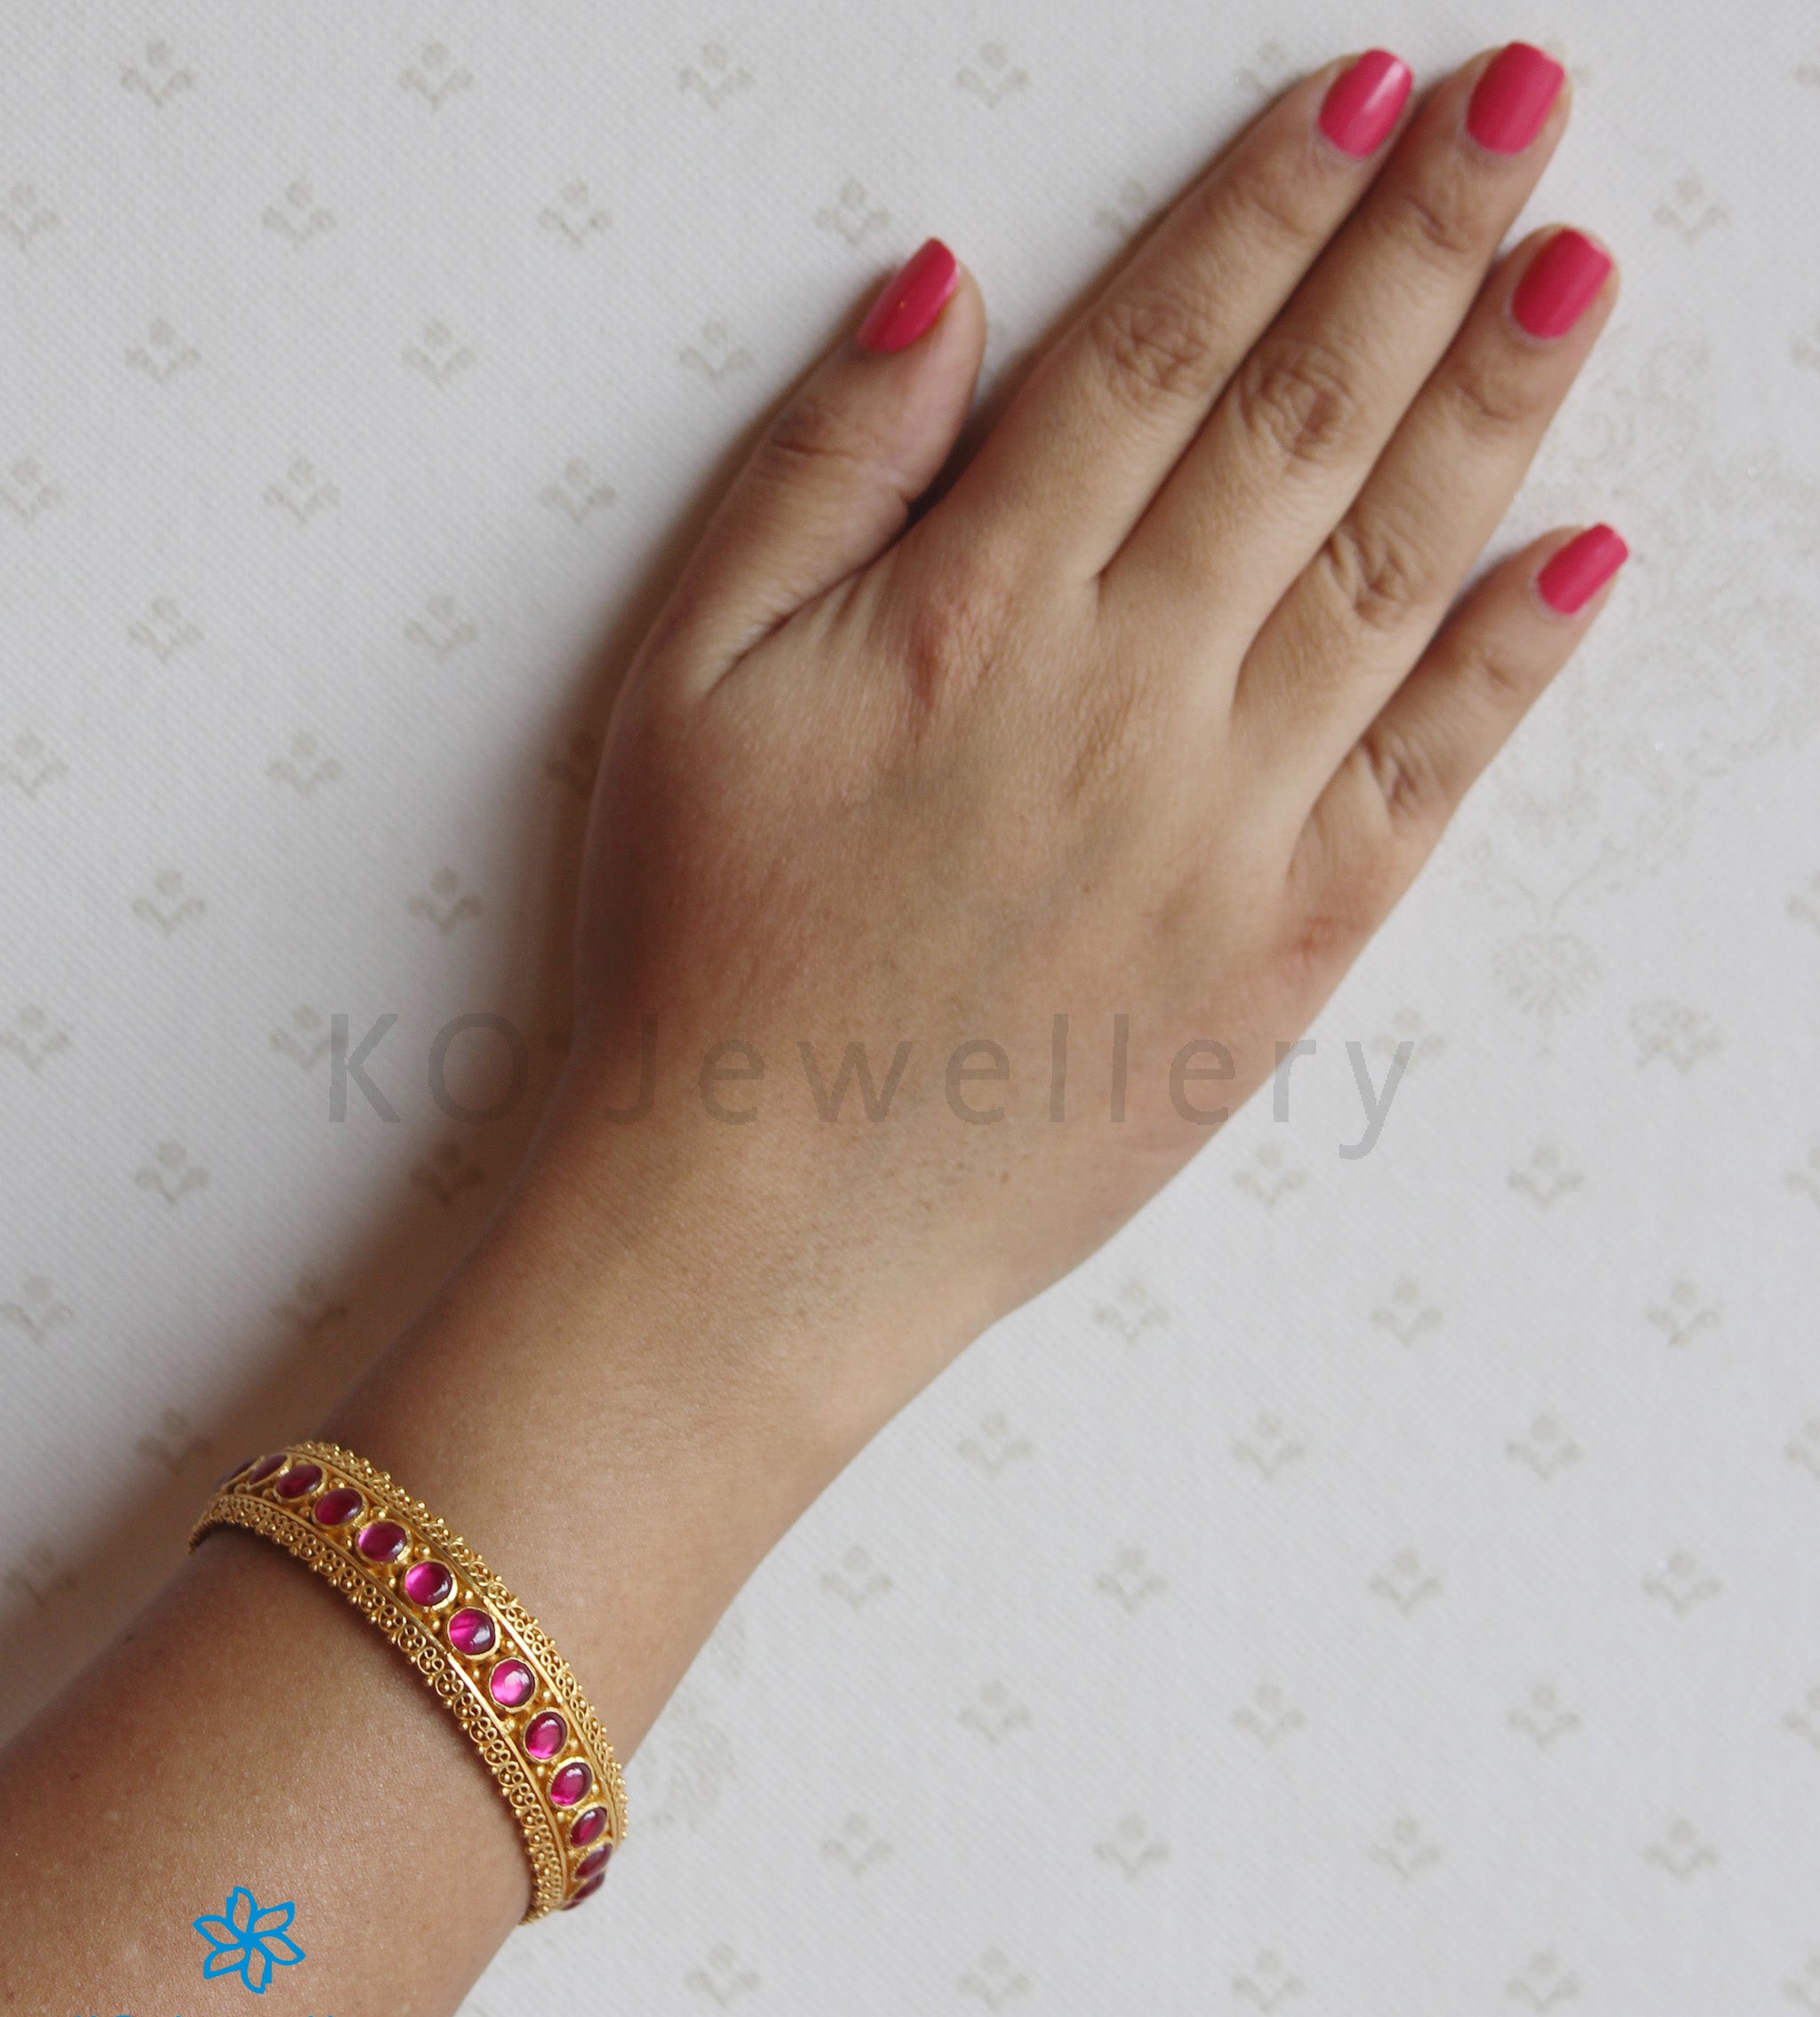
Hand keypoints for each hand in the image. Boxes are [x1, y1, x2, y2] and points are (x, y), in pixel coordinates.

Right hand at [546, 41, 1620, 1445]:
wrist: (769, 1218)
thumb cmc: (705, 950)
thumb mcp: (684, 681)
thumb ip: (817, 473)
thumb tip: (942, 295)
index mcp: (982, 606)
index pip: (1160, 353)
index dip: (1272, 205)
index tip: (1369, 97)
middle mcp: (1131, 689)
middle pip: (1309, 419)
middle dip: (1426, 240)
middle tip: (1526, 106)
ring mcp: (1229, 820)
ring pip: (1398, 566)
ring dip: (1498, 400)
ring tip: (1577, 264)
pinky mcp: (1286, 944)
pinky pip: (1428, 771)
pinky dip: (1514, 657)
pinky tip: (1580, 551)